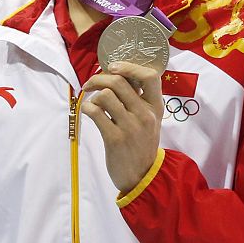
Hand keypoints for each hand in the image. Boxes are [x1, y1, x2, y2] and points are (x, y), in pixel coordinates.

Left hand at [81, 62, 163, 192]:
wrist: (142, 175)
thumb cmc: (143, 144)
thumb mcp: (151, 120)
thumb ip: (140, 101)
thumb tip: (119, 77)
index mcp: (156, 106)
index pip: (150, 76)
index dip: (129, 66)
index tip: (114, 67)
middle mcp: (145, 113)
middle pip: (119, 82)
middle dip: (99, 78)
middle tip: (90, 84)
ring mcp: (131, 126)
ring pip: (105, 96)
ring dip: (93, 96)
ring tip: (91, 103)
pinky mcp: (115, 138)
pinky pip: (95, 113)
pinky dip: (87, 109)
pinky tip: (89, 113)